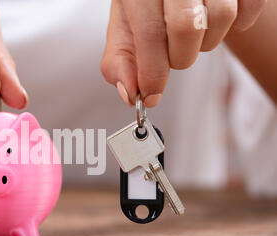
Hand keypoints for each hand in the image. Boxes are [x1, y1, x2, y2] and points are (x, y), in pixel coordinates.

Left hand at [101, 0, 266, 107]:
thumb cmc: (150, 3)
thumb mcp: (125, 25)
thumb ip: (120, 59)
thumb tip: (129, 93)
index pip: (150, 33)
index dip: (152, 73)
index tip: (151, 94)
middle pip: (186, 27)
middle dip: (179, 57)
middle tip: (173, 53)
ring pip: (221, 18)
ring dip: (207, 42)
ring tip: (194, 34)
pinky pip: (248, 10)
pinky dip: (237, 26)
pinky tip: (216, 22)